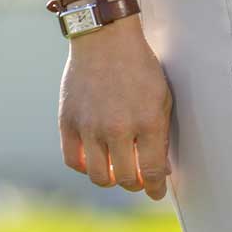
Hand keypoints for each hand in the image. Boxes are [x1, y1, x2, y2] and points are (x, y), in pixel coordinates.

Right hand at [57, 20, 172, 199]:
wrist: (105, 39)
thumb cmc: (139, 67)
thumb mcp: (162, 98)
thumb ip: (160, 135)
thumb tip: (160, 170)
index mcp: (148, 122)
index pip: (153, 172)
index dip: (156, 189)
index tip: (157, 192)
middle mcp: (118, 128)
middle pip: (126, 179)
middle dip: (136, 184)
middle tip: (139, 179)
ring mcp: (90, 127)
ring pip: (99, 176)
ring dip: (111, 179)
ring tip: (117, 170)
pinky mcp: (69, 123)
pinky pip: (74, 161)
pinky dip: (86, 166)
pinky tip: (96, 158)